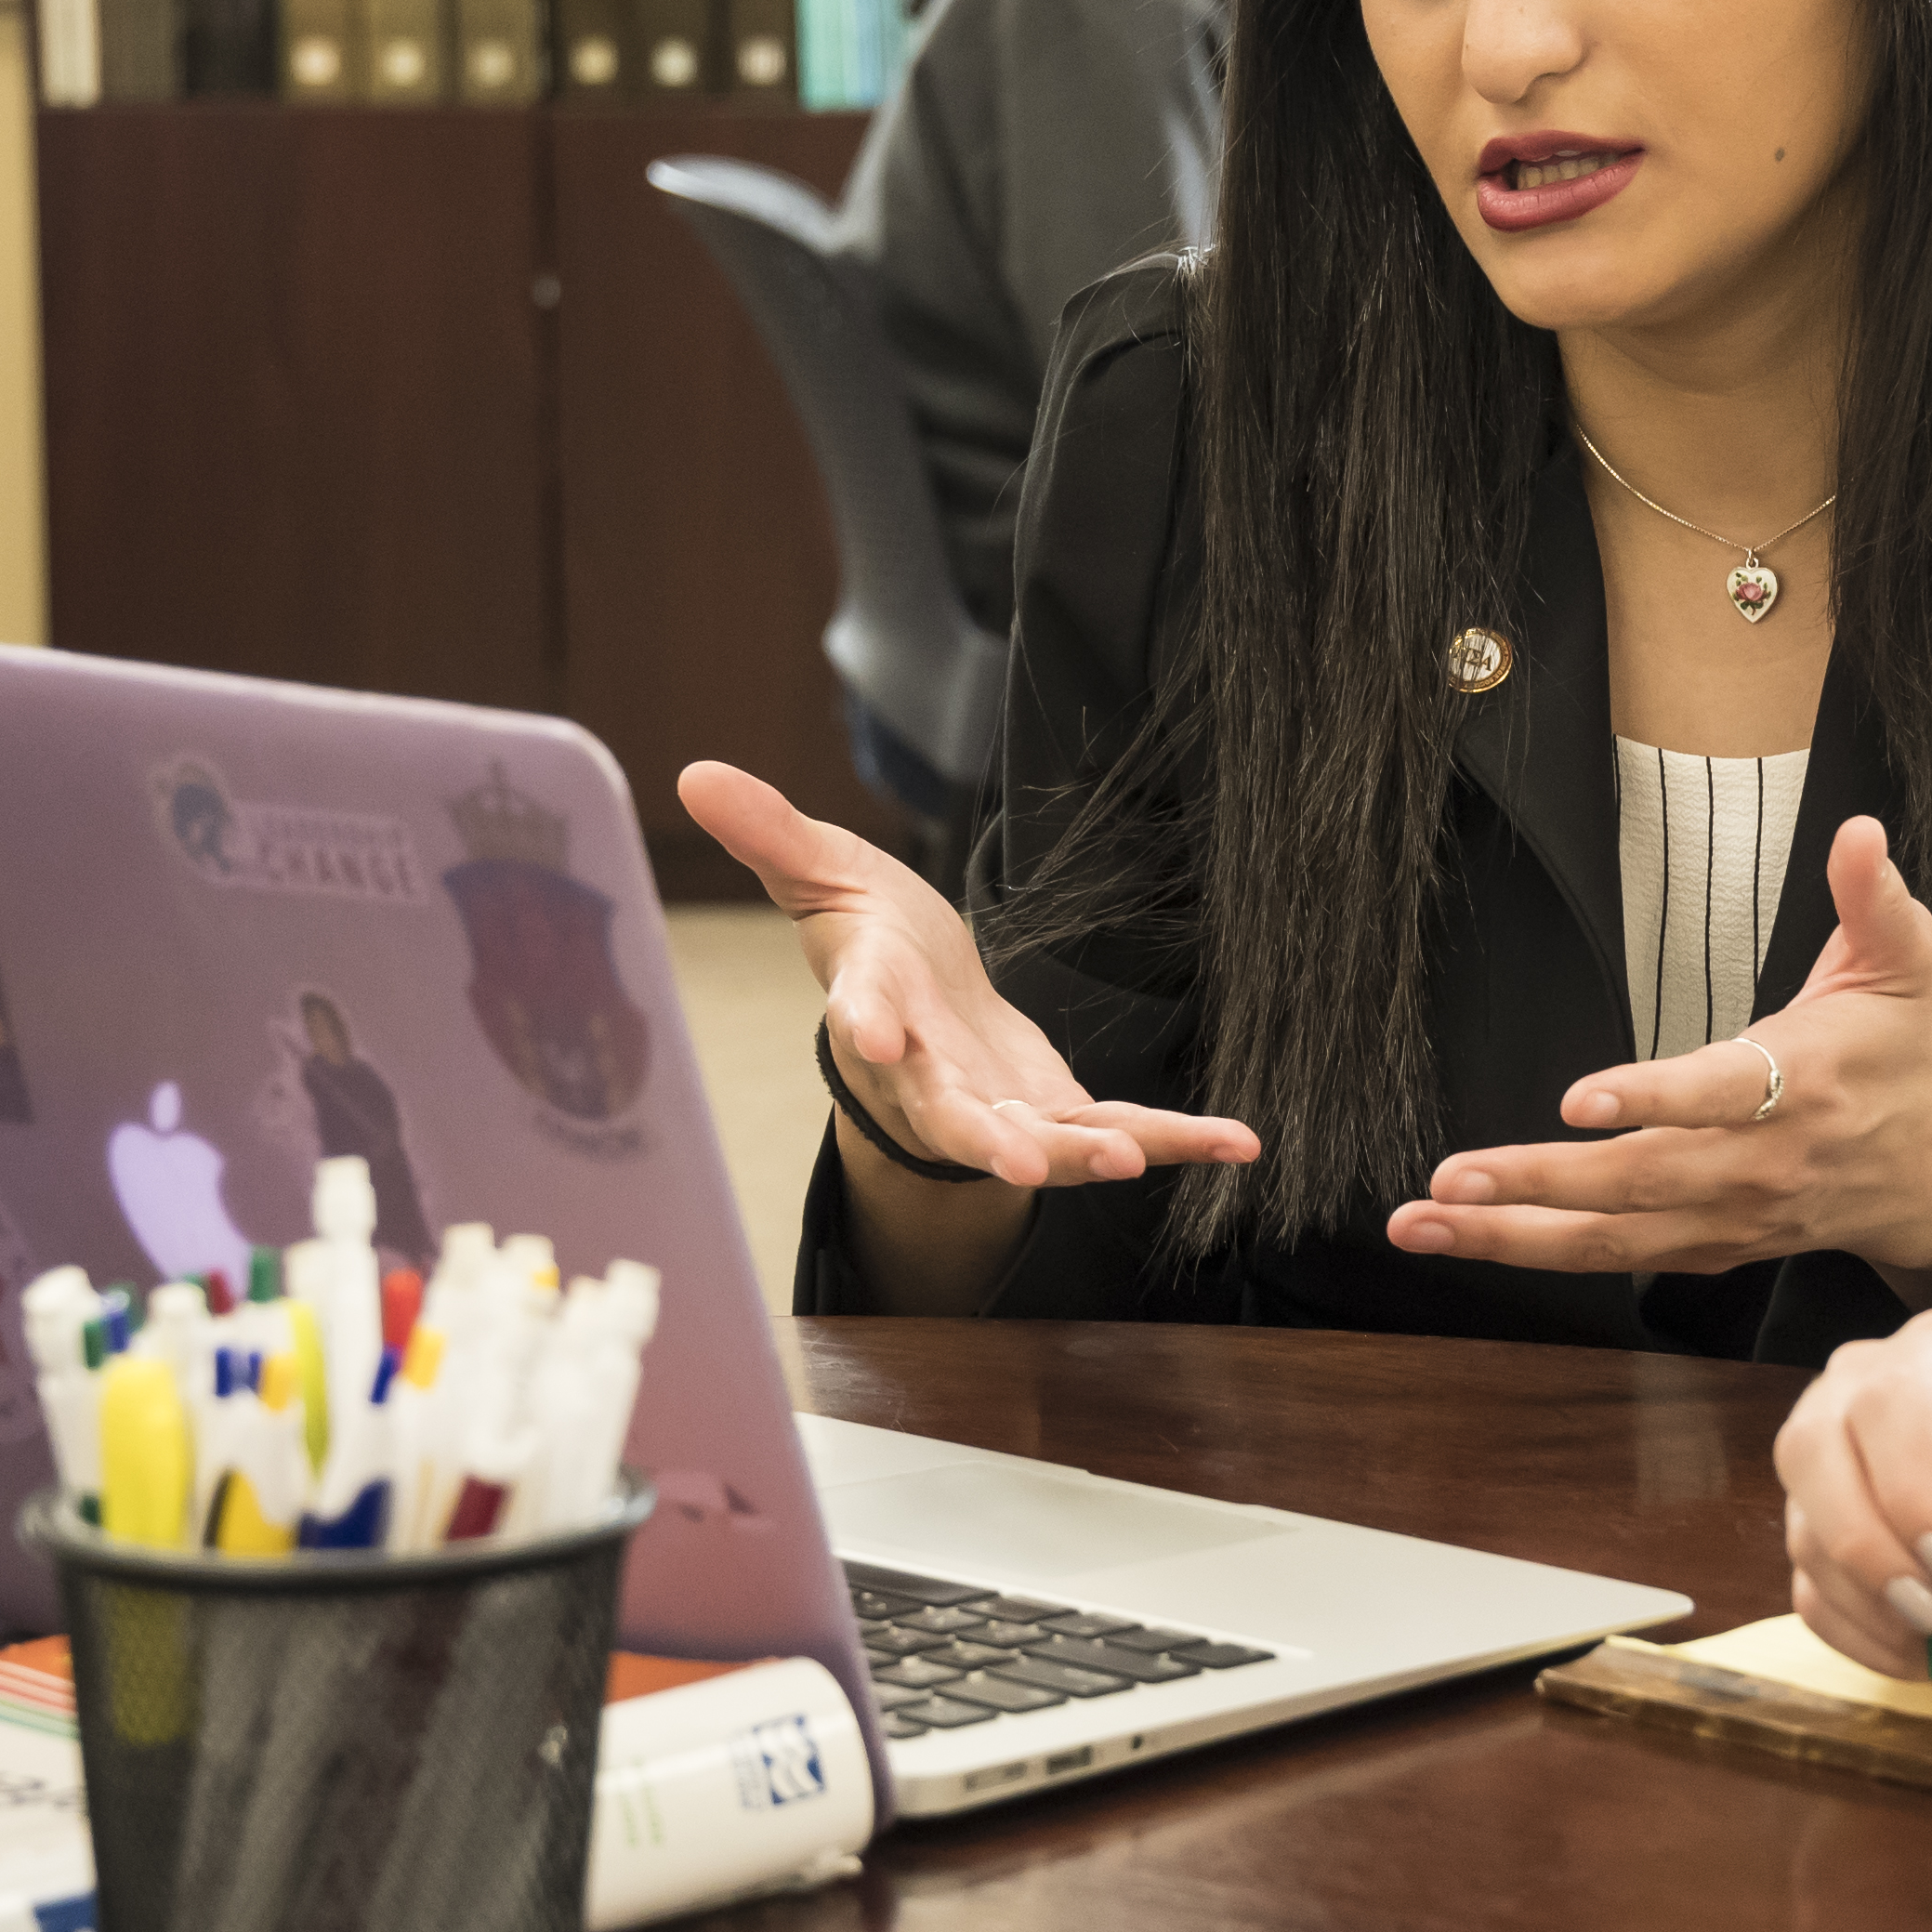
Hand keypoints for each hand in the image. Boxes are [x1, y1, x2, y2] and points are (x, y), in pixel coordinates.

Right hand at [676, 760, 1258, 1191]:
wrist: (920, 1005)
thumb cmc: (867, 936)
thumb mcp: (822, 872)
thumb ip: (772, 833)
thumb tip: (693, 772)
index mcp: (873, 1007)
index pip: (861, 1016)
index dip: (867, 1025)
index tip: (875, 1033)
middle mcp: (929, 1077)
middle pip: (949, 1115)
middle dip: (982, 1139)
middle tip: (1016, 1159)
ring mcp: (994, 1107)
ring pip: (1037, 1142)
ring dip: (1083, 1153)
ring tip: (1130, 1159)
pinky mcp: (1055, 1113)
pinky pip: (1120, 1132)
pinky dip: (1177, 1139)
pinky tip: (1238, 1143)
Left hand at [1389, 811, 1931, 1279]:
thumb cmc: (1899, 1056)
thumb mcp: (1900, 966)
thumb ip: (1873, 899)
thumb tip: (1860, 833)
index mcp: (1804, 1085)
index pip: (1722, 1094)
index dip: (1653, 1099)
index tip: (1579, 1100)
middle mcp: (1760, 1164)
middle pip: (1643, 1181)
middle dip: (1540, 1184)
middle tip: (1452, 1177)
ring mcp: (1731, 1216)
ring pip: (1615, 1236)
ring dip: (1512, 1233)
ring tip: (1426, 1220)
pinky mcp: (1710, 1246)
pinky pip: (1617, 1258)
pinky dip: (1540, 1254)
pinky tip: (1470, 1237)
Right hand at [1772, 1309, 1931, 1683]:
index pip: (1887, 1404)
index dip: (1909, 1489)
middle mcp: (1860, 1394)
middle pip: (1811, 1455)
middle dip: (1872, 1554)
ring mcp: (1827, 1465)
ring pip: (1808, 1536)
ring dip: (1882, 1616)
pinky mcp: (1816, 1534)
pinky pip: (1813, 1595)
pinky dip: (1869, 1642)